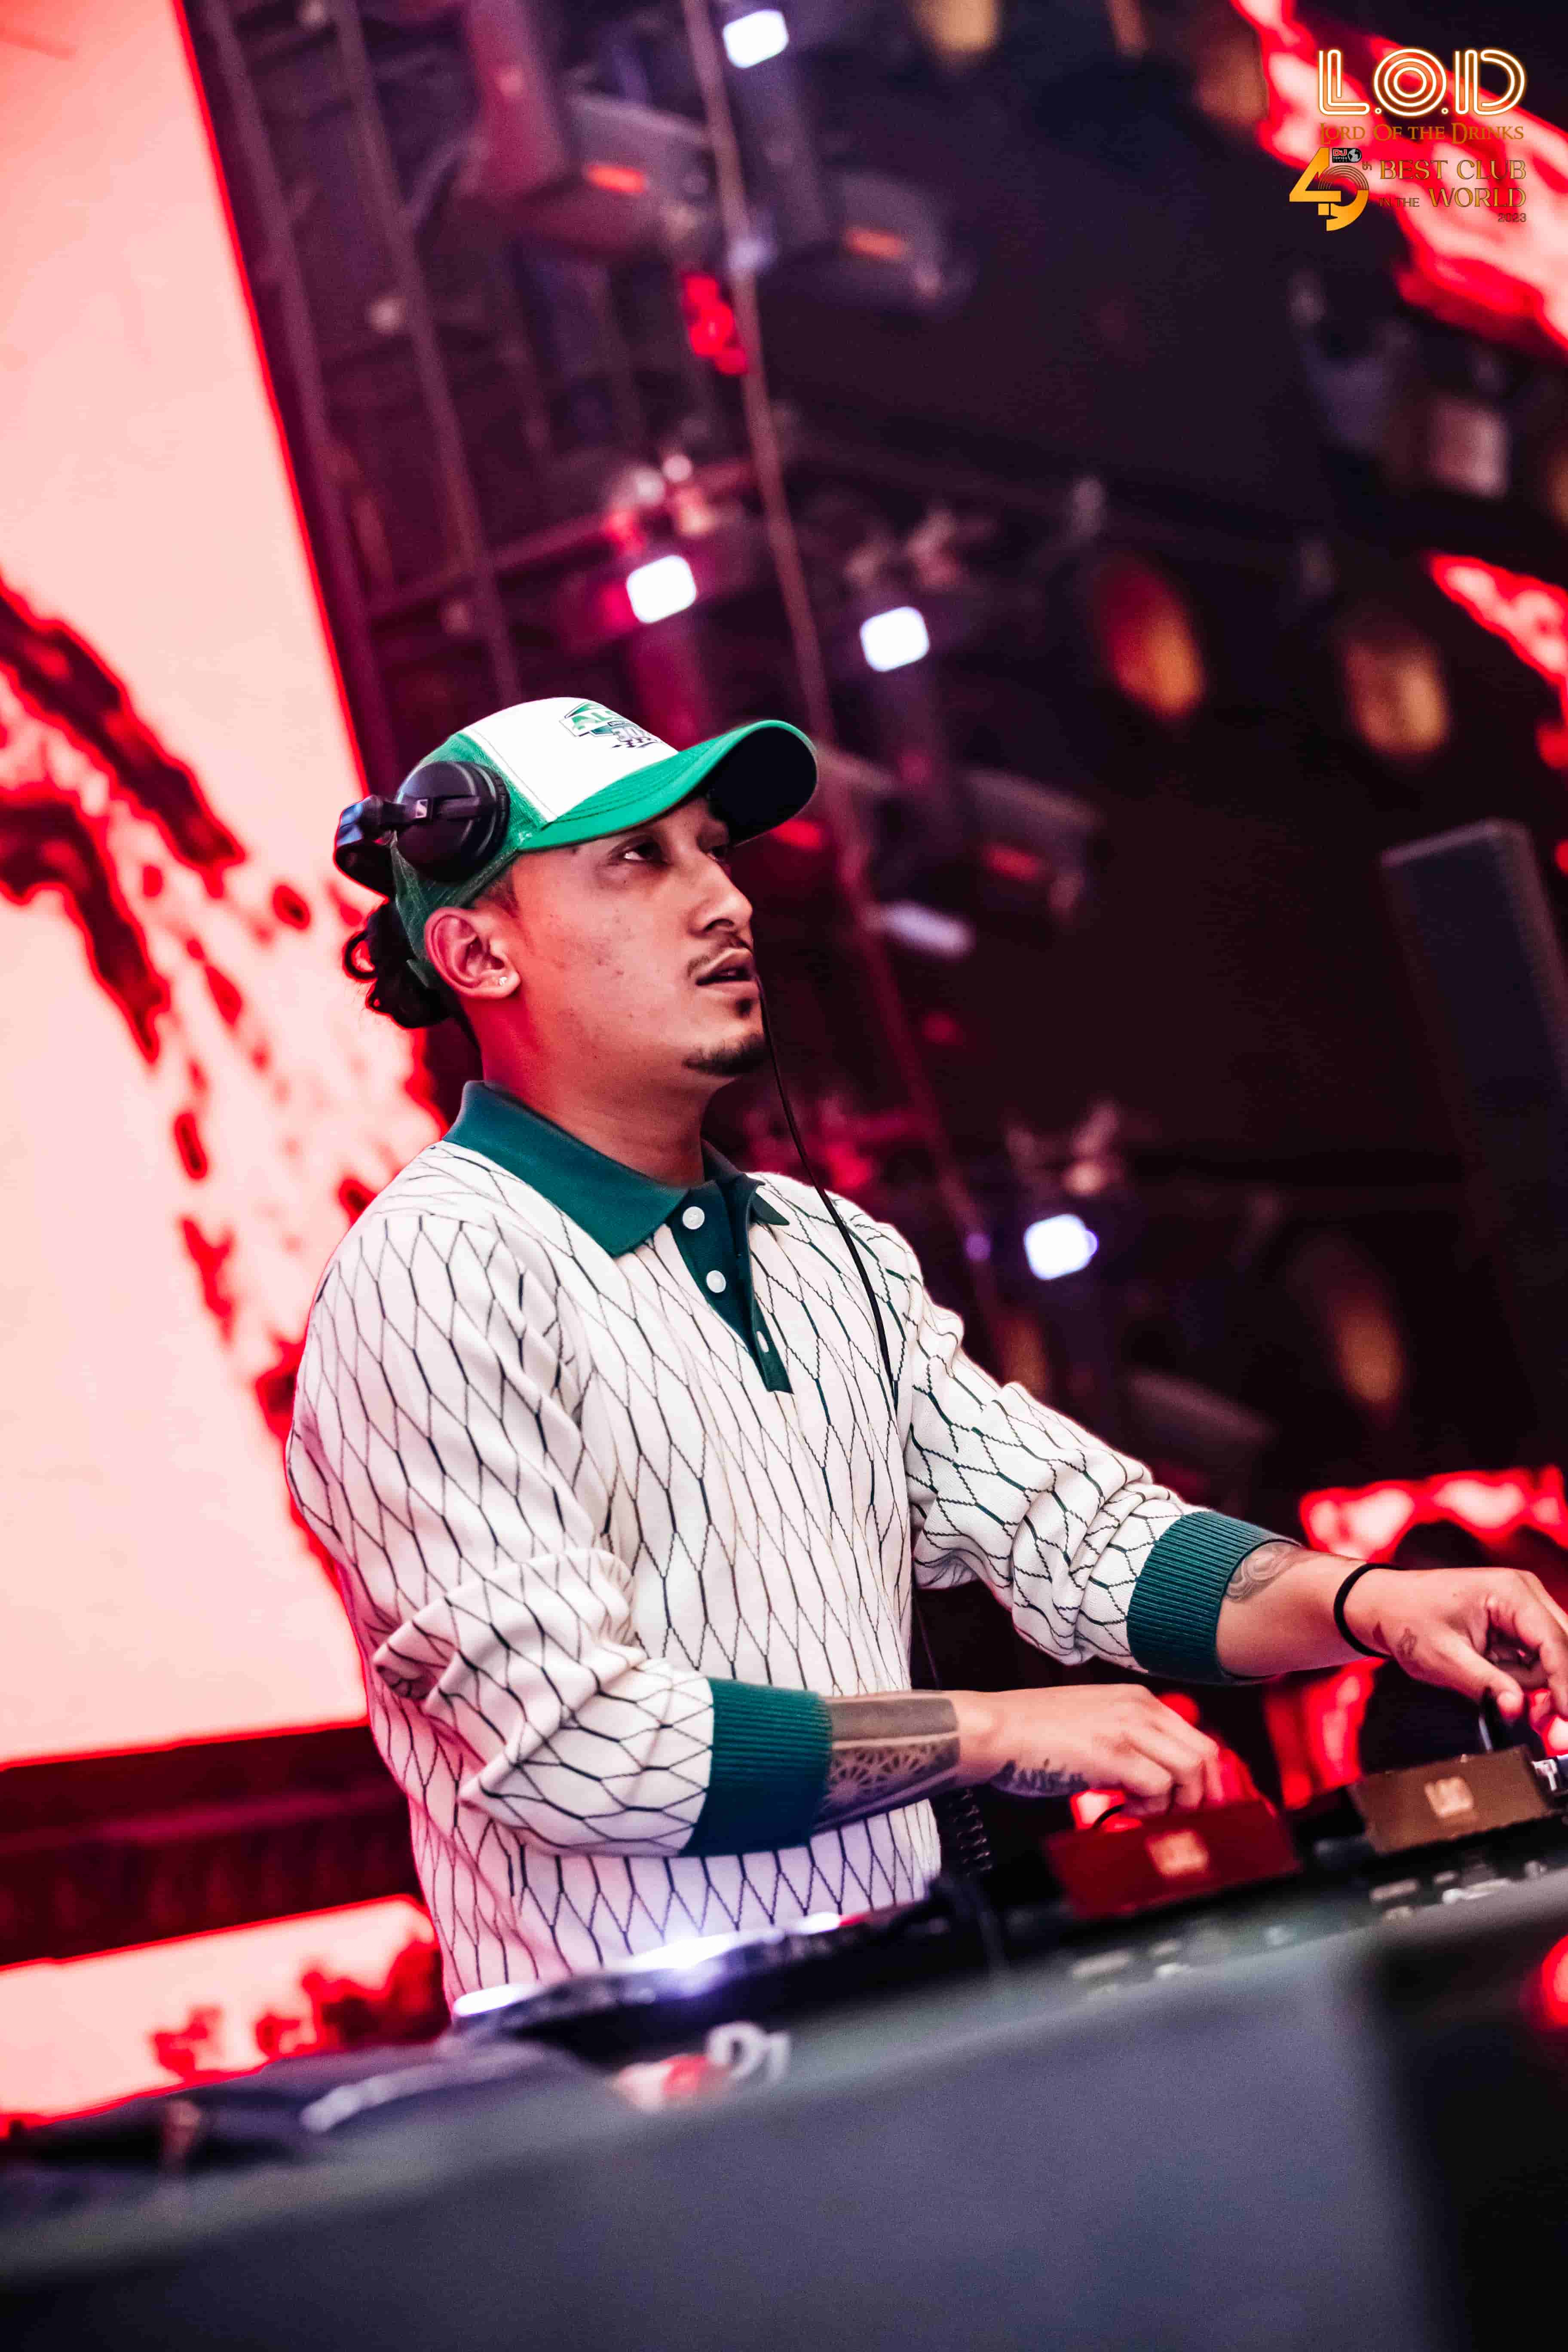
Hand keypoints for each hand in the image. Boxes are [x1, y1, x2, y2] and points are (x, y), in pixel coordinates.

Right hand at [950, 1683, 1224, 1814]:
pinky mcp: (1114, 1754)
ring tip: (1143, 1812)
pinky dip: (1150, 1809)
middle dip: (1199, 1794)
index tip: (1195, 1803)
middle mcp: (1139, 1708)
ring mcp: (1128, 1729)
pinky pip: (1159, 1787)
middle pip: (1204, 1754)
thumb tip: (1152, 1779)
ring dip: (1175, 1803)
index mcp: (1136, 1700)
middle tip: (1178, 1817)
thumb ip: (1127, 1741)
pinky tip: (1123, 1811)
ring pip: (1190, 1770)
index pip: (1196, 1738)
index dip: (1203, 1778)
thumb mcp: (1093, 1722)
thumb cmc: (1032, 1731)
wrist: (995, 1729)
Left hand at [1344, 1566, 1567, 1720]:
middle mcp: (1525, 1594)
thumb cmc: (1407, 1621)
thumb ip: (1485, 1685)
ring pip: (1553, 1659)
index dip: (1565, 1685)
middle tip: (1536, 1720)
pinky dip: (1524, 1679)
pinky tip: (1497, 1683)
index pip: (1556, 1643)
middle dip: (1552, 1688)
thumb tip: (1517, 1708)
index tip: (1565, 1718)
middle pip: (1562, 1650)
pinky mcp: (1518, 1625)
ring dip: (1533, 1686)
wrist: (1386, 1605)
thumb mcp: (1443, 1659)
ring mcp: (1524, 1608)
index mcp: (1511, 1592)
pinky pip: (1538, 1660)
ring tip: (1490, 1686)